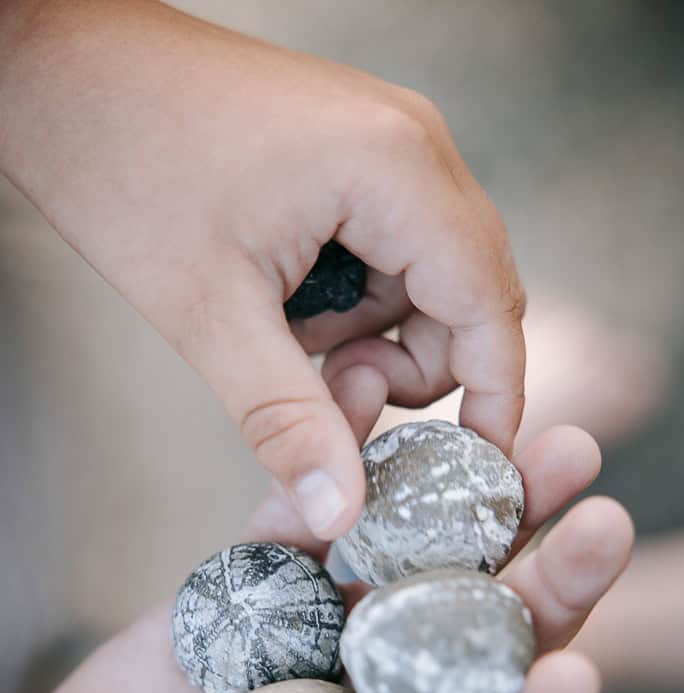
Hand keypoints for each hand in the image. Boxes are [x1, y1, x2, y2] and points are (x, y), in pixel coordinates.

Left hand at [0, 0, 524, 538]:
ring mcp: (387, 143)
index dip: (496, 396)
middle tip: (330, 391)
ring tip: (288, 336)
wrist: (60, 67)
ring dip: (378, 335)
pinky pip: (392, 250)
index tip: (476, 465)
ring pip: (430, 279)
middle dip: (416, 366)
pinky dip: (357, 299)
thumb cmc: (121, 158)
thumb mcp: (209, 312)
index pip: (490, 304)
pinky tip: (290, 301)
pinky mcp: (357, 154)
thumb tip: (340, 506)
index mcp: (395, 169)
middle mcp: (412, 145)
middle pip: (468, 295)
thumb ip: (286, 418)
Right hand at [0, 368, 631, 692]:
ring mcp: (324, 636)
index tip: (574, 675)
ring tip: (544, 445)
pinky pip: (303, 520)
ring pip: (412, 564)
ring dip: (476, 504)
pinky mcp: (260, 588)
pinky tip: (385, 406)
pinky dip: (337, 467)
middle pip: (475, 643)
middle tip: (603, 516)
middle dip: (544, 583)